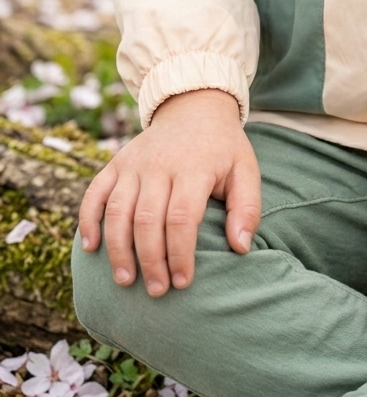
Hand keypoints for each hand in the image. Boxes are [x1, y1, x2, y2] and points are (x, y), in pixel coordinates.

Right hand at [78, 89, 260, 297]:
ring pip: (117, 211)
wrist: (194, 106)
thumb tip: (241, 248)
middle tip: (157, 291)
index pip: (182, 218)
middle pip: (147, 220)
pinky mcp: (116, 163)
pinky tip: (91, 248)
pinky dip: (88, 220)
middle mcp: (159, 164)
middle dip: (150, 261)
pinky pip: (95, 193)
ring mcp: (134, 163)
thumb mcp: (245, 169)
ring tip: (125, 281)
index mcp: (193, 167)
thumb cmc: (223, 147)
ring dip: (118, 249)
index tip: (183, 282)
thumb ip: (247, 208)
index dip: (180, 254)